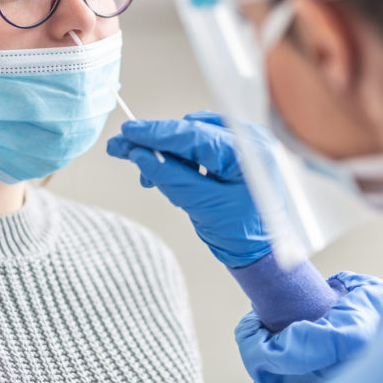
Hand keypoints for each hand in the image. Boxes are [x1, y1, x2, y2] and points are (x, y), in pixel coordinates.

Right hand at [106, 110, 271, 267]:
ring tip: (148, 177)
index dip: (157, 132)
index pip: (194, 134)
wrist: (261, 251)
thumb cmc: (240, 233)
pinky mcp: (236, 152)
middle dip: (156, 143)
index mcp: (248, 152)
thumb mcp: (202, 206)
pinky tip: (167, 175)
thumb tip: (139, 155)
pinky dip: (180, 159)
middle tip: (121, 148)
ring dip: (167, 153)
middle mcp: (249, 140)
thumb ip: (171, 178)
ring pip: (192, 138)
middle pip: (191, 131)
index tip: (127, 131)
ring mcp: (244, 143)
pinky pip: (201, 146)